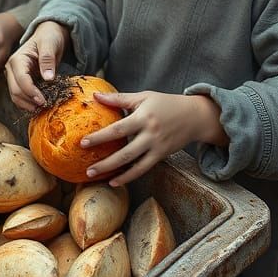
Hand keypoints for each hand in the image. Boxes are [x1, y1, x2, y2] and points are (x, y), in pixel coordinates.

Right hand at [4, 21, 68, 111]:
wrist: (48, 34)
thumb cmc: (49, 37)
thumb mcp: (50, 44)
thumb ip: (48, 60)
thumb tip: (48, 78)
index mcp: (17, 59)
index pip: (21, 80)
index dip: (31, 92)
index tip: (44, 101)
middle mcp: (11, 68)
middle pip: (15, 90)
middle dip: (29, 101)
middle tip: (45, 107)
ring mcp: (14, 76)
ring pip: (16, 96)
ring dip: (27, 104)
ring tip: (42, 108)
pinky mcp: (19, 81)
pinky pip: (20, 96)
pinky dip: (28, 102)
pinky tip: (39, 105)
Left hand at [81, 91, 226, 185]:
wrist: (194, 116)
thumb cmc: (165, 103)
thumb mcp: (143, 97)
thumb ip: (119, 99)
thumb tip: (95, 95)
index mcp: (143, 117)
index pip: (118, 129)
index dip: (100, 137)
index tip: (83, 142)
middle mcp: (150, 134)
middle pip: (124, 152)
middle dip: (105, 162)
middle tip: (87, 169)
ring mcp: (157, 147)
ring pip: (133, 164)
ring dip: (114, 173)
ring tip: (95, 177)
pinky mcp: (162, 155)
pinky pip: (143, 169)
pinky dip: (129, 177)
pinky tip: (115, 181)